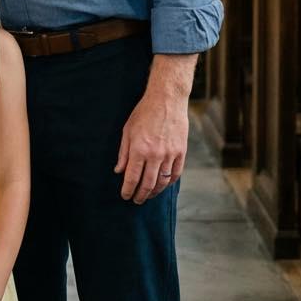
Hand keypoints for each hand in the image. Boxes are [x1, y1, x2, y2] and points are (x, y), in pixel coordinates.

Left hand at [114, 86, 188, 204]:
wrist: (167, 100)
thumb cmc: (144, 113)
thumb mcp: (128, 130)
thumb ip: (123, 153)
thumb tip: (119, 171)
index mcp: (139, 149)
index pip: (132, 178)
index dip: (128, 190)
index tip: (125, 196)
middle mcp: (155, 155)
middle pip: (148, 184)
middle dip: (140, 195)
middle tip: (136, 200)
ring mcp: (170, 155)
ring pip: (162, 182)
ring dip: (154, 192)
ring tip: (148, 195)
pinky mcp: (181, 152)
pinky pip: (175, 174)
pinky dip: (169, 183)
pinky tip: (163, 185)